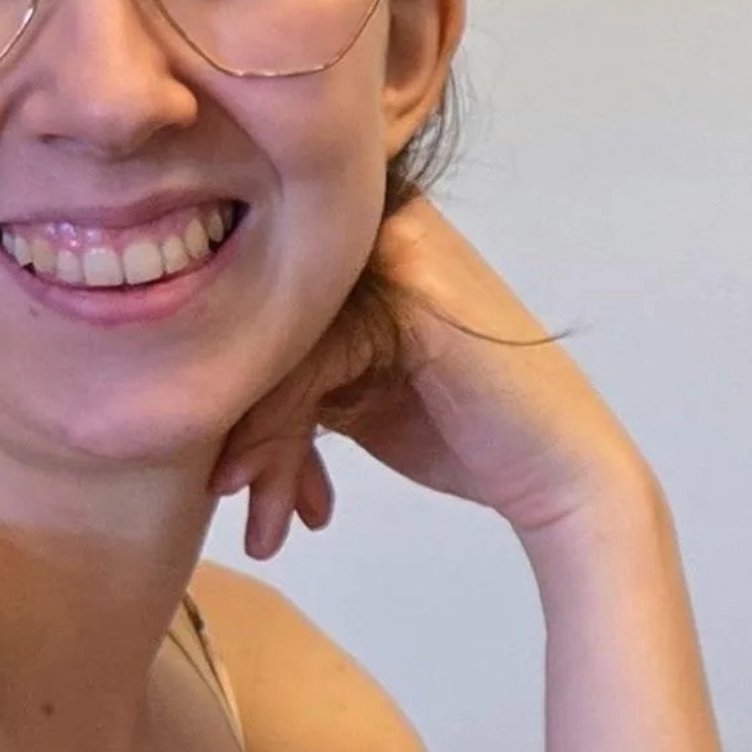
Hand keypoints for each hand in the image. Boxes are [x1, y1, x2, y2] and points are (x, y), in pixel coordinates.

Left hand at [211, 197, 650, 557]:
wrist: (562, 472)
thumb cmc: (455, 430)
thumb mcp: (350, 387)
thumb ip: (286, 362)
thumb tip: (189, 386)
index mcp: (350, 237)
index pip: (250, 298)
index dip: (231, 389)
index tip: (229, 477)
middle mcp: (368, 224)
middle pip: (258, 318)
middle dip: (241, 421)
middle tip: (231, 500)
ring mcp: (392, 248)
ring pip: (278, 344)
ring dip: (262, 446)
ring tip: (260, 526)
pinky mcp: (409, 292)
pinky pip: (310, 361)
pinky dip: (283, 439)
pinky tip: (283, 505)